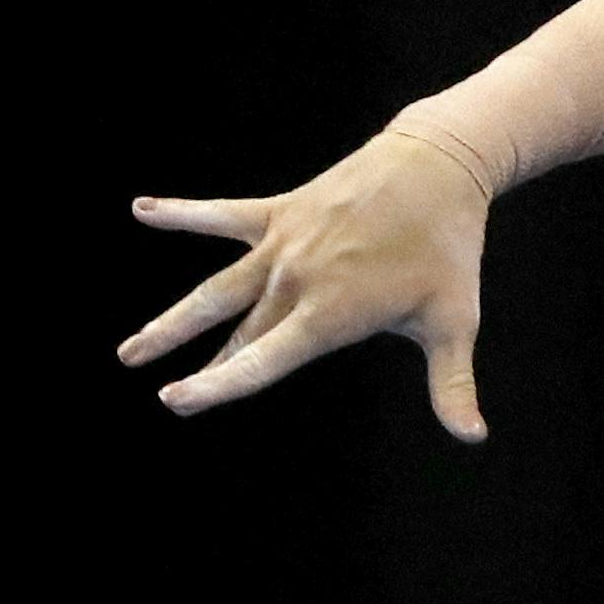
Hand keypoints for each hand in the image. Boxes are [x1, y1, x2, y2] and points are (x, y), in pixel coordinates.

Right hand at [118, 128, 494, 440]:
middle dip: (204, 365)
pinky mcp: (281, 210)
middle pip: (240, 334)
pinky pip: (221, 214)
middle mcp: (296, 280)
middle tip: (163, 392)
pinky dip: (181, 212)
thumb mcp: (455, 321)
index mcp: (330, 314)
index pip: (263, 360)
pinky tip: (139, 209)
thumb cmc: (450, 251)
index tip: (176, 399)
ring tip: (129, 350)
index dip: (217, 384)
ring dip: (172, 319)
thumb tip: (474, 437)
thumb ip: (453, 384)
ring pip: (216, 289)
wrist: (440, 166)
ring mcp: (284, 243)